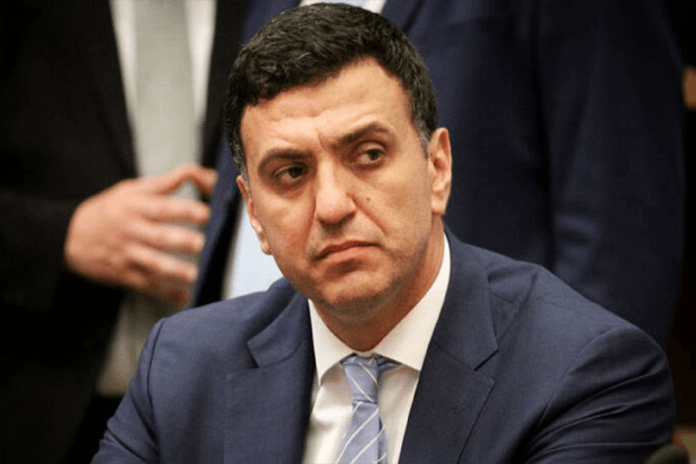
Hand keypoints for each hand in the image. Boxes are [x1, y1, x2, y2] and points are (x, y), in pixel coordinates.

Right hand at [64, 163, 216, 305]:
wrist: (68, 236)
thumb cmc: (108, 210)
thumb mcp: (131, 190)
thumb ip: (166, 183)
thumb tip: (196, 174)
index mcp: (136, 207)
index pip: (162, 207)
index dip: (184, 210)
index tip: (204, 213)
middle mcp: (132, 231)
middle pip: (158, 236)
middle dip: (180, 241)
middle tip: (199, 243)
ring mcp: (128, 254)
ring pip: (152, 264)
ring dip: (173, 270)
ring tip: (192, 274)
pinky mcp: (124, 274)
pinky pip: (147, 285)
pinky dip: (165, 293)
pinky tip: (182, 297)